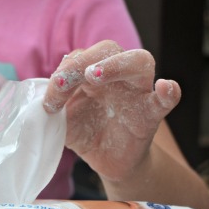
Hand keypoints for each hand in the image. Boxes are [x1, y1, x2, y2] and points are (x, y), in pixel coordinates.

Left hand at [43, 40, 180, 182]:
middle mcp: (117, 76)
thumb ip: (54, 105)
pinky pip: (166, 100)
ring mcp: (137, 92)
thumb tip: (39, 99)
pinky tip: (165, 87)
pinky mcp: (151, 115)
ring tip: (94, 76)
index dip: (63, 73)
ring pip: (140, 61)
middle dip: (85, 60)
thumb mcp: (64, 118)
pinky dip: (169, 92)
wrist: (107, 160)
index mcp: (94, 72)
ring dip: (116, 64)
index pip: (80, 57)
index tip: (49, 101)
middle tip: (66, 79)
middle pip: (109, 49)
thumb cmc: (87, 131)